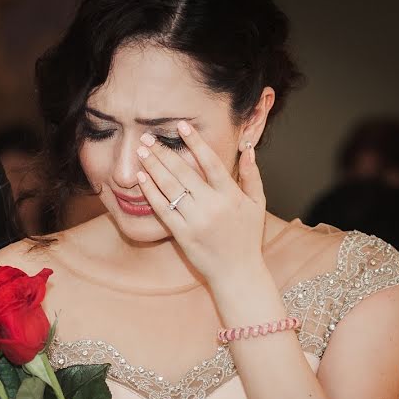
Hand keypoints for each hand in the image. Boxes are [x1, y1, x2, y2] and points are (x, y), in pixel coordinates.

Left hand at [135, 121, 266, 283]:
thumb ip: (252, 175)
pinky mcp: (182, 234)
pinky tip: (142, 178)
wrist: (237, 273)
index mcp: (231, 195)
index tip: (181, 125)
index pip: (211, 162)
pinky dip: (151, 192)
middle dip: (164, 152)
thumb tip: (248, 148)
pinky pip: (163, 209)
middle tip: (148, 137)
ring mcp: (196, 221)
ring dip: (153, 167)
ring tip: (142, 152)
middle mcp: (212, 206)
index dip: (195, 142)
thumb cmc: (246, 238)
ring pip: (170, 188)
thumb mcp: (256, 204)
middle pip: (184, 172)